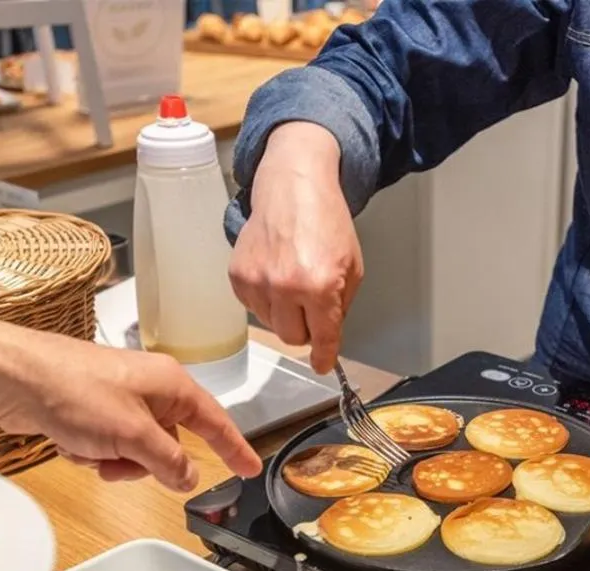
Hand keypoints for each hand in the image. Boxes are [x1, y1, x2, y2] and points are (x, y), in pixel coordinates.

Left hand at [0, 330, 261, 491]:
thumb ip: (168, 461)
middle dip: (146, 463)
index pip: (216, 421)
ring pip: (137, 449)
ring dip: (116, 461)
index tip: (250, 468)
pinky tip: (71, 443)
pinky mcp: (91, 408)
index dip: (234, 448)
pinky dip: (92, 452)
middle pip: (170, 443)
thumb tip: (188, 478)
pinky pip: (108, 445)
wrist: (14, 378)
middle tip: (122, 464)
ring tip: (90, 452)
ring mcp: (119, 398)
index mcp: (171, 384)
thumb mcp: (134, 435)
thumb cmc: (74, 391)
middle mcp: (149, 388)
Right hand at [229, 122, 362, 373]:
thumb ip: (341, 305)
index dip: (323, 356)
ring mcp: (257, 281)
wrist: (294, 186)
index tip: (322, 364)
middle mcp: (285, 286)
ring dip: (285, 312)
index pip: (322, 338)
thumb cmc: (325, 220)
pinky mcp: (237, 275)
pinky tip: (275, 272)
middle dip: (305, 328)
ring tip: (293, 279)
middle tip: (312, 304)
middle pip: (293, 338)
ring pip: (272, 325)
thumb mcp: (352, 266)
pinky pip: (253, 307)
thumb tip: (328, 334)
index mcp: (319, 286)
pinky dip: (266, 298)